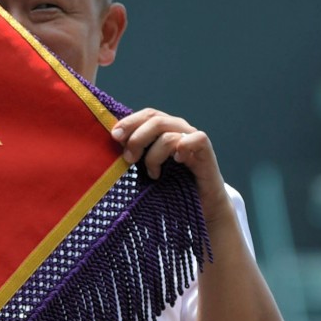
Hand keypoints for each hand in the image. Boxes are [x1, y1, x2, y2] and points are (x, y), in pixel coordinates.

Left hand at [109, 107, 231, 219]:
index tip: (114, 136)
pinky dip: (184, 146)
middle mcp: (179, 129)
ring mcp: (193, 138)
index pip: (147, 114)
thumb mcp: (148, 166)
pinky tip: (177, 161)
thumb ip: (135, 152)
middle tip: (128, 158)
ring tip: (153, 174)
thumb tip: (114, 140)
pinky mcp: (206, 151)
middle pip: (155, 119)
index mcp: (165, 129)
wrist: (201, 205)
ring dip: (154, 156)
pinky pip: (196, 139)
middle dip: (137, 138)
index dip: (130, 122)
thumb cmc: (172, 185)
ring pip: (168, 134)